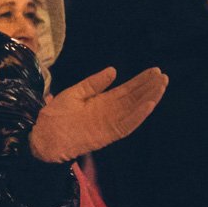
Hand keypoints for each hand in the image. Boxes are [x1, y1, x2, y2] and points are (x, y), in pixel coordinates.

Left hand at [30, 67, 167, 162]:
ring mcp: (110, 123)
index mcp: (102, 101)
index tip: (154, 70)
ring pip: (135, 110)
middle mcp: (109, 112)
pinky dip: (138, 116)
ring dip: (149, 98)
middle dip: (149, 87)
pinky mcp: (108, 135)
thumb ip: (94, 83)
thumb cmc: (56, 116)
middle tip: (163, 76)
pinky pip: (127, 125)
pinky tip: (149, 104)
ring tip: (161, 86)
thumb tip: (114, 70)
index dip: (140, 81)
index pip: (126, 90)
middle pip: (134, 98)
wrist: (44, 136)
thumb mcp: (75, 93)